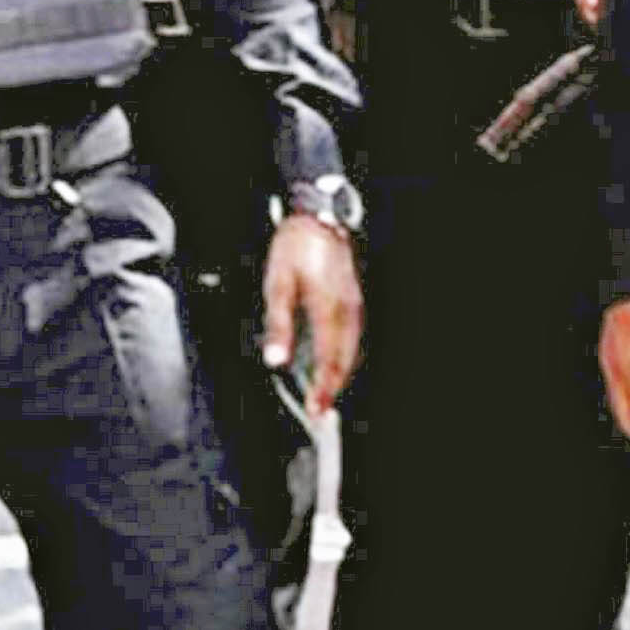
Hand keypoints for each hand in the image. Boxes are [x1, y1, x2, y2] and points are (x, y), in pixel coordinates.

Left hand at [264, 216, 361, 417]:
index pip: (328, 361)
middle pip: (345, 361)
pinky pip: (353, 337)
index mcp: (328, 310)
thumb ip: (279, 326)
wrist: (318, 217)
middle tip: (321, 412)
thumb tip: (275, 360)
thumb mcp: (278, 285)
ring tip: (326, 394)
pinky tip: (335, 363)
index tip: (315, 409)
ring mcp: (354, 306)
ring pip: (352, 351)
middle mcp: (347, 312)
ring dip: (340, 375)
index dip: (322, 389)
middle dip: (333, 389)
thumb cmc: (297, 246)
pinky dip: (344, 357)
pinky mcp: (353, 300)